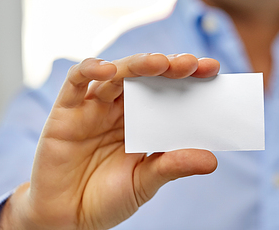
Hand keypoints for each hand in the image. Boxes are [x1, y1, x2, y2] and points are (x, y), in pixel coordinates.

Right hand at [1, 53, 219, 229]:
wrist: (67, 219)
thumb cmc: (107, 198)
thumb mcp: (145, 183)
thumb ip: (172, 167)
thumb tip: (211, 160)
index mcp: (142, 121)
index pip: (167, 91)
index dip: (188, 78)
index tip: (213, 70)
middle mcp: (119, 108)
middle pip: (144, 75)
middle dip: (168, 66)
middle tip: (190, 64)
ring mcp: (93, 107)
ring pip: (116, 73)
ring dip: (138, 64)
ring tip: (159, 63)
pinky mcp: (66, 111)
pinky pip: (75, 81)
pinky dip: (89, 69)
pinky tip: (107, 70)